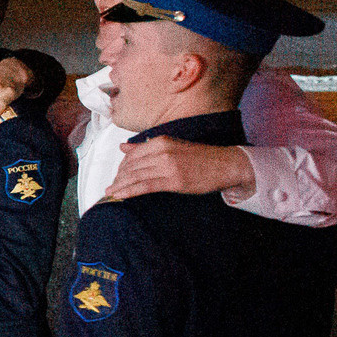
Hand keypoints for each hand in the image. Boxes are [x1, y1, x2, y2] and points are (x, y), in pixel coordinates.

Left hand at [102, 138, 256, 203]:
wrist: (226, 164)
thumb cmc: (201, 157)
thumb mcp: (172, 146)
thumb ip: (146, 147)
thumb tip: (122, 147)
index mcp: (161, 141)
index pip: (132, 155)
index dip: (121, 167)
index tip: (117, 176)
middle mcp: (162, 151)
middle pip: (131, 166)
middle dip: (119, 178)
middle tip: (112, 187)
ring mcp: (168, 166)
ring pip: (135, 176)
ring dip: (120, 185)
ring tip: (110, 192)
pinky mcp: (174, 181)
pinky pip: (145, 186)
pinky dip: (129, 191)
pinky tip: (119, 195)